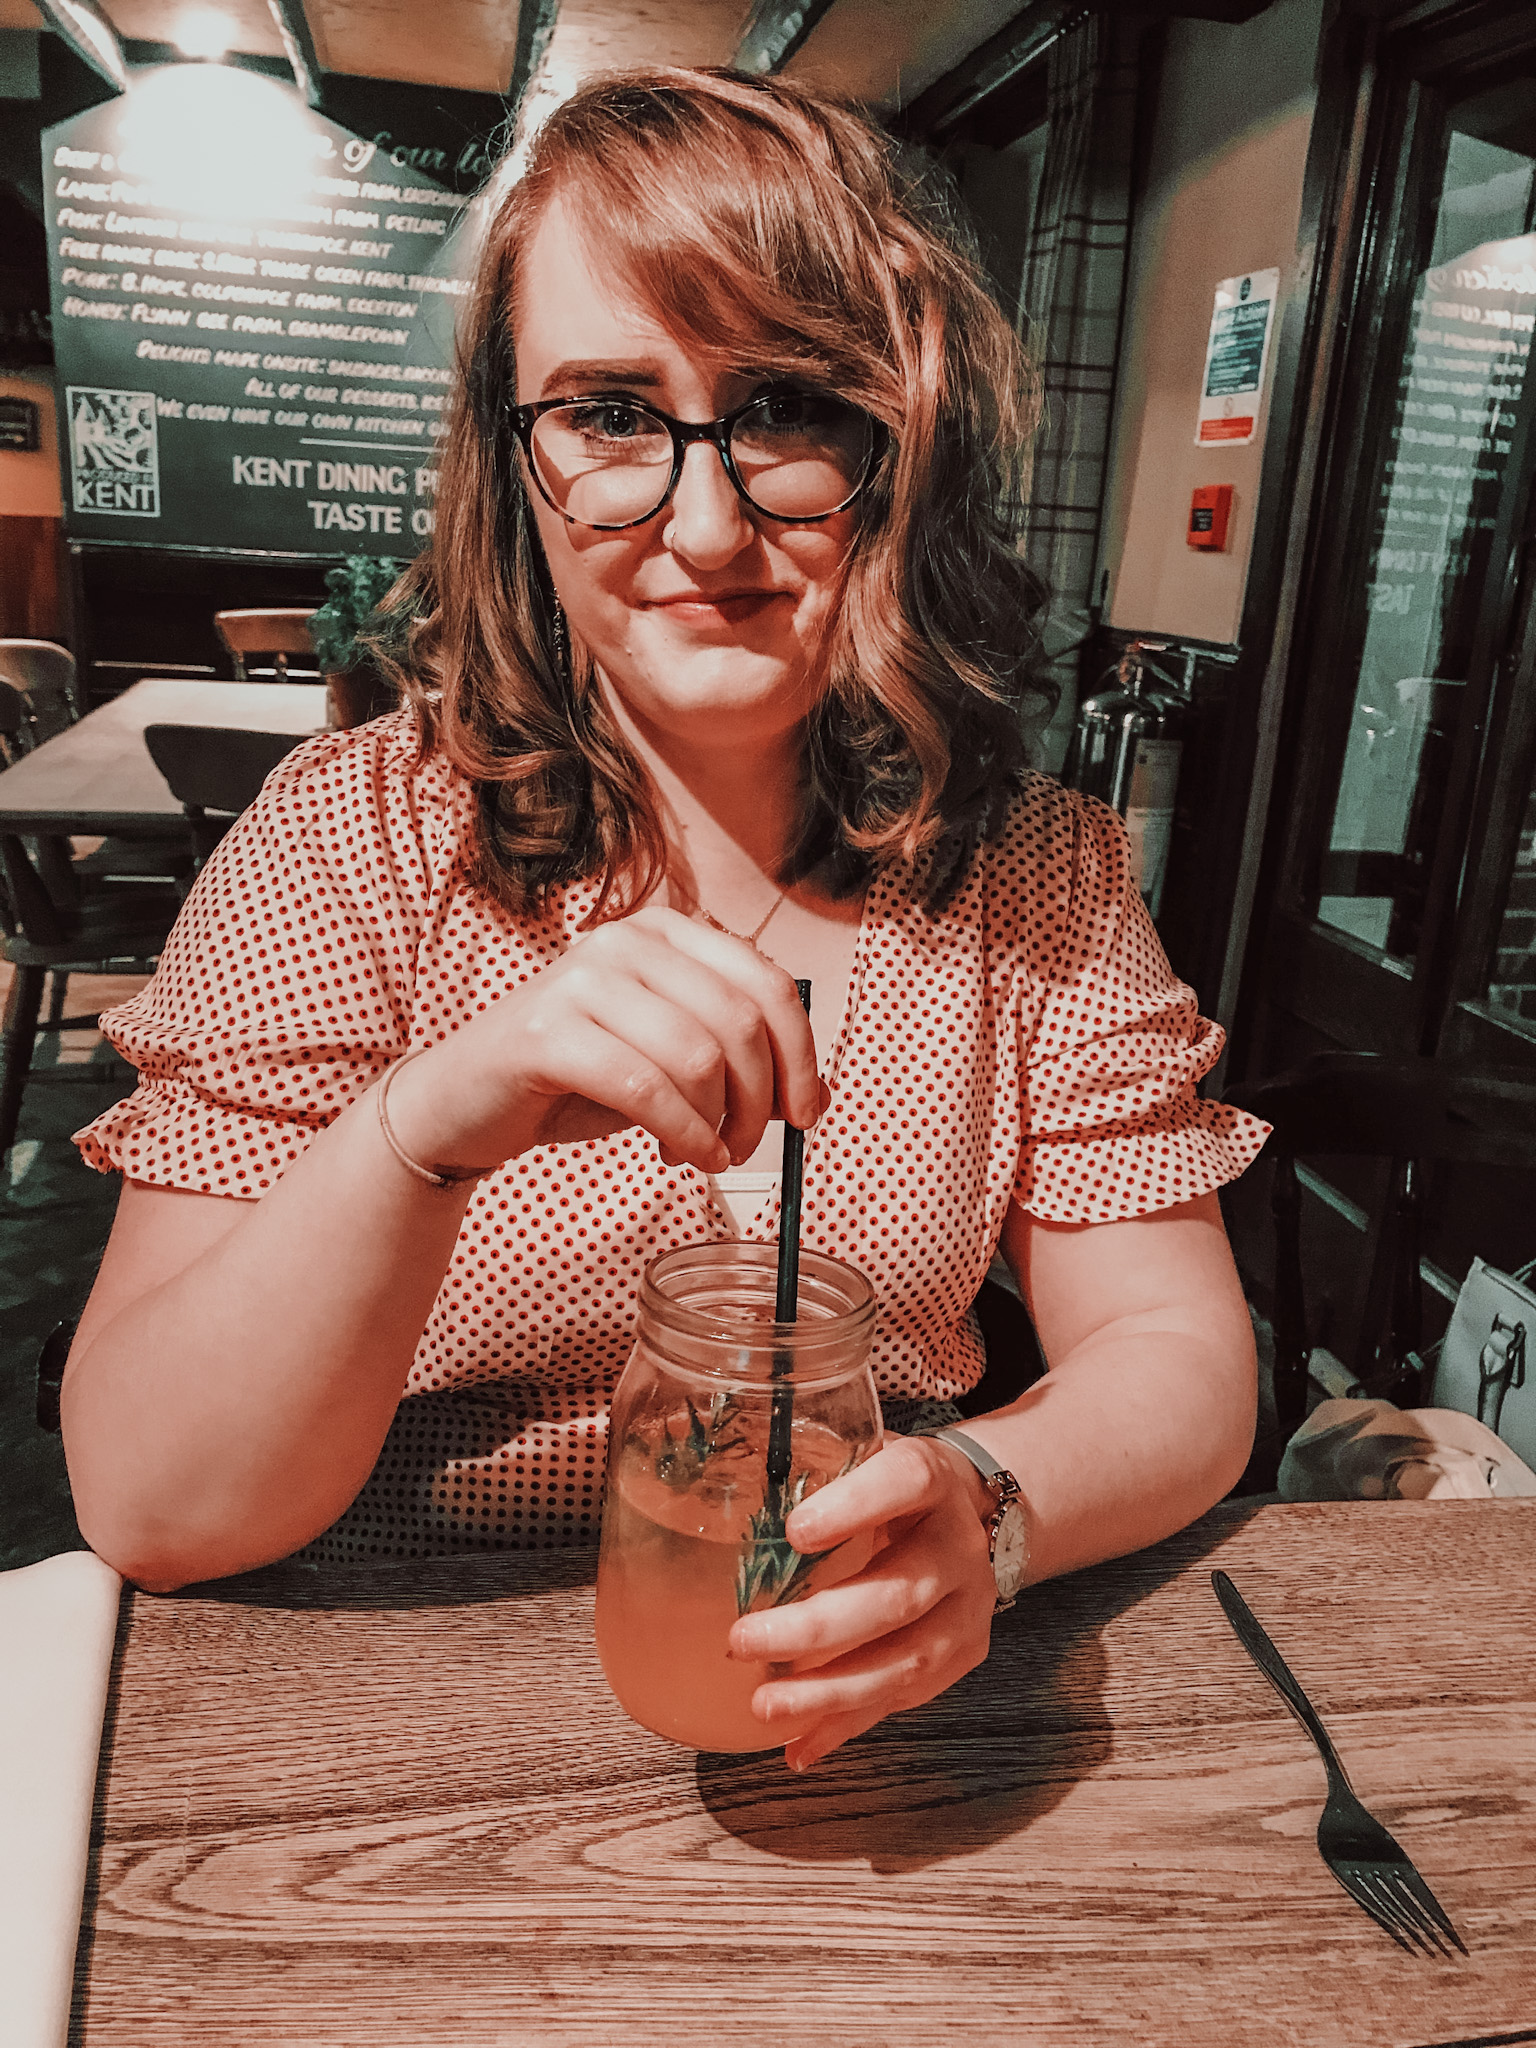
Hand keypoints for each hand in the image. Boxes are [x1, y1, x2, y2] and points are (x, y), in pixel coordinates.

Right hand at [382, 905, 823, 1176]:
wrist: (465, 1100)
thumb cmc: (576, 1078)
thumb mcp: (669, 1063)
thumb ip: (738, 1065)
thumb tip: (819, 1096)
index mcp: (666, 932)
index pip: (767, 983)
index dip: (801, 1055)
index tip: (807, 1115)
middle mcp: (627, 940)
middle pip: (740, 1022)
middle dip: (760, 1100)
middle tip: (748, 1147)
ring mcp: (582, 979)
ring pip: (699, 1057)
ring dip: (718, 1124)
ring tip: (706, 1156)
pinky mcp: (546, 1032)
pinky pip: (646, 1089)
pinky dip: (684, 1135)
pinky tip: (683, 1158)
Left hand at [726, 1434, 997, 1770]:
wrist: (966, 1511)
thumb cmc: (888, 1483)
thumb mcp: (859, 1452)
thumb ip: (807, 1466)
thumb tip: (707, 1488)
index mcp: (931, 1479)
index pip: (904, 1483)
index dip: (853, 1507)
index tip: (795, 1530)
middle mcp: (958, 1544)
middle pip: (899, 1595)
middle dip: (817, 1629)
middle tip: (741, 1642)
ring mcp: (967, 1606)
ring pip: (906, 1660)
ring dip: (830, 1692)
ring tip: (764, 1705)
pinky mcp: (962, 1653)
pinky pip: (903, 1698)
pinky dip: (846, 1724)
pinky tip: (798, 1745)